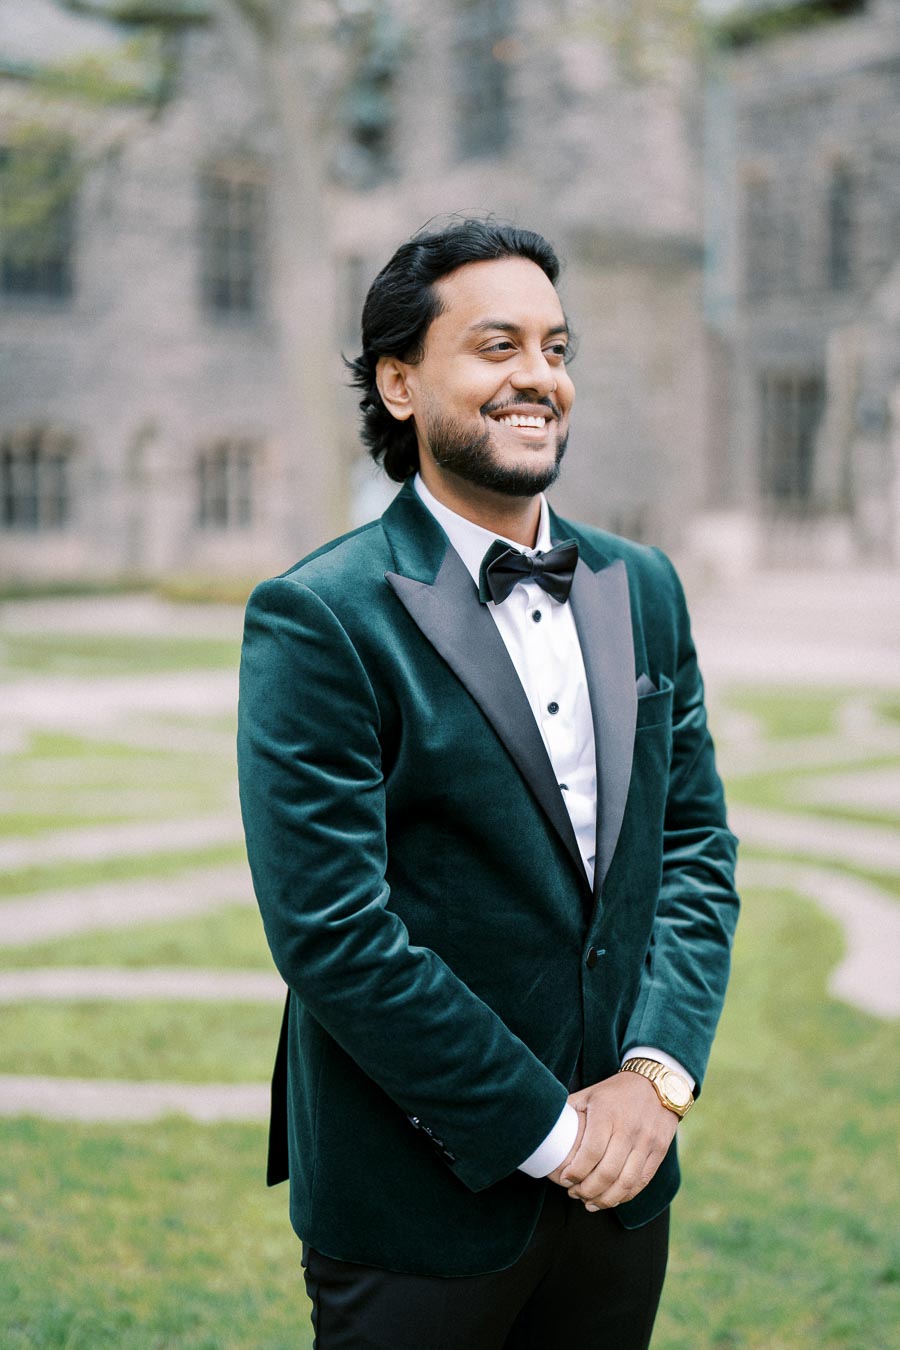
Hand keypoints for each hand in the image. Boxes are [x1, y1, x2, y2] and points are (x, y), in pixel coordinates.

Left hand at [554, 1072, 677, 1210]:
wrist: (656, 1084)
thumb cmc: (615, 1092)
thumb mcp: (590, 1094)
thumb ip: (570, 1111)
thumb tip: (547, 1128)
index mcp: (607, 1113)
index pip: (591, 1152)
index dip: (576, 1172)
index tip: (565, 1180)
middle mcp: (629, 1129)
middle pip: (608, 1172)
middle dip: (588, 1190)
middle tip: (574, 1194)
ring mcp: (646, 1141)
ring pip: (626, 1182)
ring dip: (606, 1199)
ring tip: (590, 1203)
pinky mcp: (659, 1151)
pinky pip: (642, 1181)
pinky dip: (625, 1195)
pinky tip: (611, 1199)